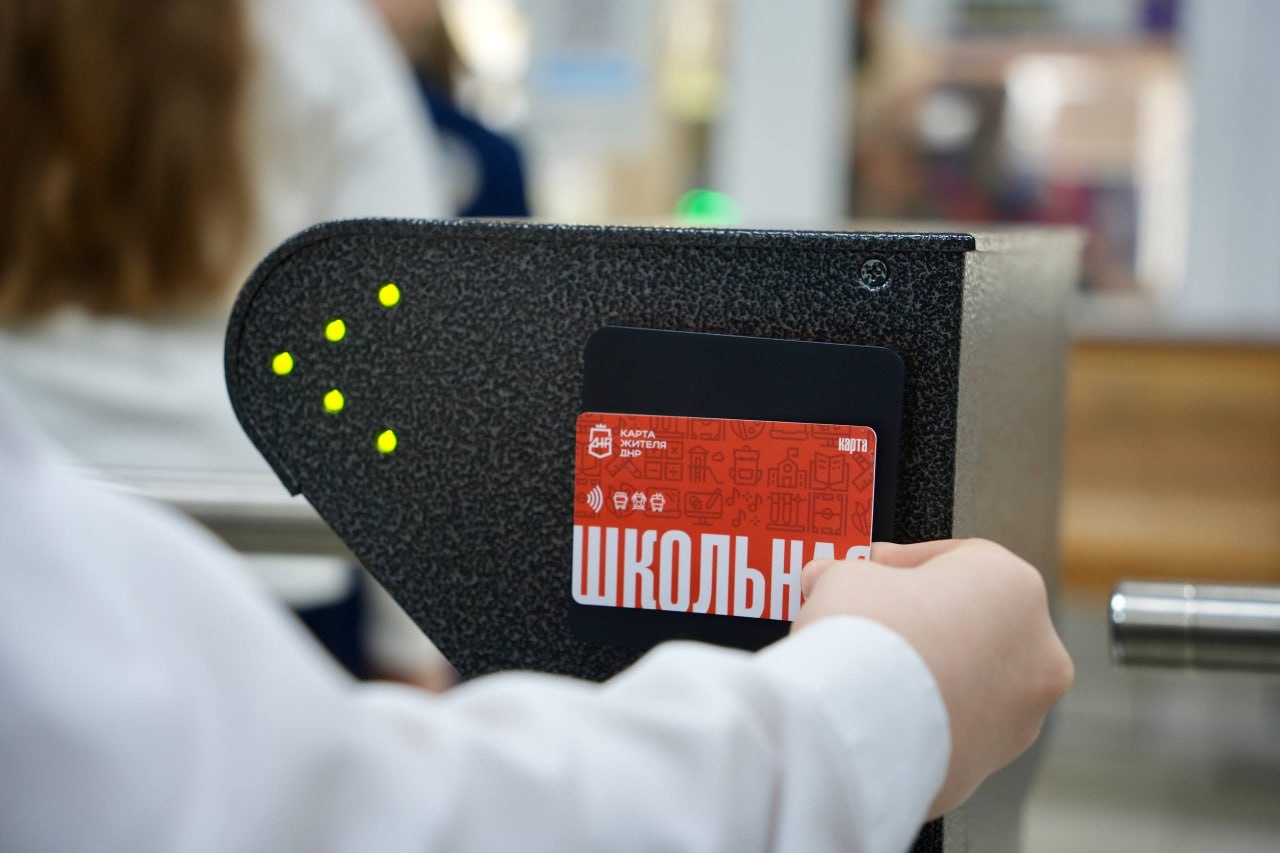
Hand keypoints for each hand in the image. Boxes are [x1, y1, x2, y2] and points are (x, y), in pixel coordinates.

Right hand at [793, 539, 1072, 817]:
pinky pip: (954, 727)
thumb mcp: (848, 575)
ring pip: (970, 680)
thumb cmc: (867, 638)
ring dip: (928, 670)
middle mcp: (1036, 651)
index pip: (961, 559)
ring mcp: (1020, 715)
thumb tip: (830, 580)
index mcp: (1014, 586)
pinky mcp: (990, 764)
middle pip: (973, 623)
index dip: (907, 563)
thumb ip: (852, 574)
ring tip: (870, 668)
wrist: (857, 728)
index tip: (873, 570)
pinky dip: (923, 718)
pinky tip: (880, 708)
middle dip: (923, 618)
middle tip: (873, 616)